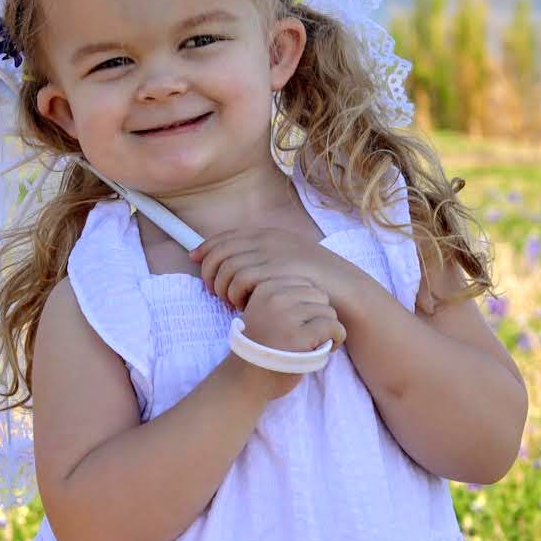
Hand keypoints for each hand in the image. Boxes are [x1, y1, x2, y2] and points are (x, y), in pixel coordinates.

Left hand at [190, 227, 339, 312]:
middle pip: (220, 252)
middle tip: (213, 291)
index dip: (205, 248)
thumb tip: (227, 265)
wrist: (346, 292)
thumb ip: (259, 260)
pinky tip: (244, 306)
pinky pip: (241, 280)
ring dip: (223, 288)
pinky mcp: (276, 271)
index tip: (194, 259)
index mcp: (268, 234)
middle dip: (209, 272)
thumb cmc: (313, 284)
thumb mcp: (286, 264)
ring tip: (232, 302)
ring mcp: (273, 254)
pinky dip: (236, 295)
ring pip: (227, 267)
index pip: (224, 236)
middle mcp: (268, 240)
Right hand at [238, 274, 345, 355]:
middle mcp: (276, 298)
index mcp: (266, 287)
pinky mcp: (300, 337)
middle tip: (311, 336)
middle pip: (320, 296)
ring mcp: (287, 317)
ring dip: (328, 331)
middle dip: (320, 316)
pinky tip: (325, 349)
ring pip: (329, 312)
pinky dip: (336, 340)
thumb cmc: (260, 347)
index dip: (309, 306)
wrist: (245, 379)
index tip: (300, 323)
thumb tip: (318, 285)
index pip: (306, 285)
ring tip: (315, 345)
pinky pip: (334, 328)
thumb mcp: (262, 310)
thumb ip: (282, 296)